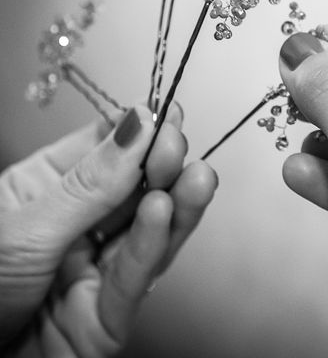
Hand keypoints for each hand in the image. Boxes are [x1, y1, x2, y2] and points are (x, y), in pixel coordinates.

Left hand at [0, 104, 216, 356]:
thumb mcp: (23, 228)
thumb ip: (88, 184)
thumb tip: (135, 125)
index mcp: (49, 194)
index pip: (105, 151)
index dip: (137, 133)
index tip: (163, 116)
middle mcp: (80, 230)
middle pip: (135, 191)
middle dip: (162, 168)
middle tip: (178, 147)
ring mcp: (97, 273)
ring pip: (149, 234)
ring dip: (178, 204)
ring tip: (199, 178)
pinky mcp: (109, 318)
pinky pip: (134, 279)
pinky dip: (150, 245)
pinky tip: (163, 213)